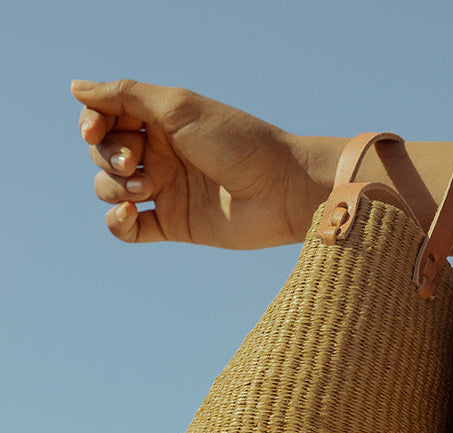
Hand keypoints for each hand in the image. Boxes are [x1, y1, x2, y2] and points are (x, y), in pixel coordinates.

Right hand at [72, 79, 340, 247]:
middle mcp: (161, 154)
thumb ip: (127, 96)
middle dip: (108, 156)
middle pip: (104, 154)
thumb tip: (76, 88)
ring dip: (115, 188)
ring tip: (146, 188)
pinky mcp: (174, 225)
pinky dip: (118, 223)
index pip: (105, 118)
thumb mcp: (179, 108)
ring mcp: (166, 190)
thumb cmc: (237, 142)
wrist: (281, 190)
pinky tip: (129, 215)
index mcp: (161, 121)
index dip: (92, 124)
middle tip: (135, 163)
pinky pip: (129, 230)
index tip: (93, 130)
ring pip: (110, 190)